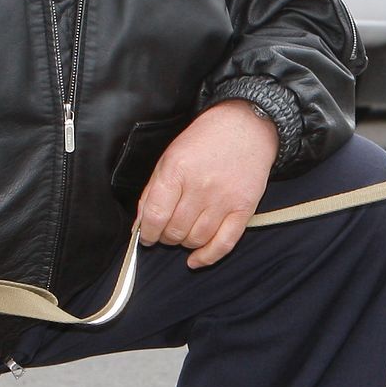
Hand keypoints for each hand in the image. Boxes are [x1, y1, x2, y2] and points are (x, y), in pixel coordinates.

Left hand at [136, 101, 277, 268]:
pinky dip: (208, 257)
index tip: (146, 236)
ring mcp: (224, 199)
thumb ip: (153, 190)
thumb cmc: (205, 139)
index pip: (155, 215)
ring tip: (183, 234)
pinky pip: (224, 243)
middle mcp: (201, 186)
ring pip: (196, 239)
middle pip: (175, 231)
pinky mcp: (244, 208)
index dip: (147, 232)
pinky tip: (196, 260)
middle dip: (166, 237)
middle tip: (166, 232)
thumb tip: (140, 224)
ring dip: (185, 243)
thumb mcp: (170, 156)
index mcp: (177, 170)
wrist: (246, 126)